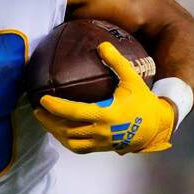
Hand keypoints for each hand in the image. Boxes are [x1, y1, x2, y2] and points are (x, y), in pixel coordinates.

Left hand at [34, 42, 174, 153]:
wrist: (157, 126)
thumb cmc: (143, 102)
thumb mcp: (133, 80)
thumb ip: (117, 62)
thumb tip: (102, 44)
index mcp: (107, 114)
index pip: (74, 112)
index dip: (56, 107)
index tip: (43, 99)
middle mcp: (102, 131)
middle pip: (67, 129)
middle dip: (48, 121)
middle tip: (37, 110)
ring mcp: (101, 142)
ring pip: (70, 141)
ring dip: (55, 132)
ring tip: (44, 120)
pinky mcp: (102, 148)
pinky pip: (78, 148)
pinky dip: (66, 141)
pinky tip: (58, 131)